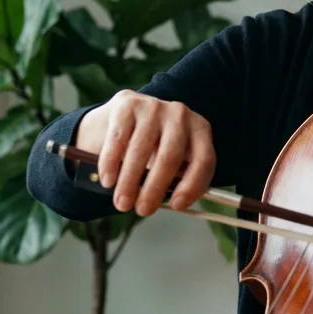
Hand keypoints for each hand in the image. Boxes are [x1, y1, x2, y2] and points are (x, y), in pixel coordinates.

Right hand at [76, 89, 215, 215]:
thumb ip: (177, 179)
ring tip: (122, 203)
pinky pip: (119, 139)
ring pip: (141, 150)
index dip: (193, 185)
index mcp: (199, 129)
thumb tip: (176, 203)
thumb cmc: (153, 149)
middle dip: (155, 188)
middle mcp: (180, 114)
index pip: (204, 159)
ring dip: (130, 181)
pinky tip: (108, 181)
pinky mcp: (127, 103)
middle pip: (171, 156)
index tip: (177, 206)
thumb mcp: (172, 161)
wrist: (122, 119)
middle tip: (143, 210)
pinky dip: (111, 164)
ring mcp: (154, 106)